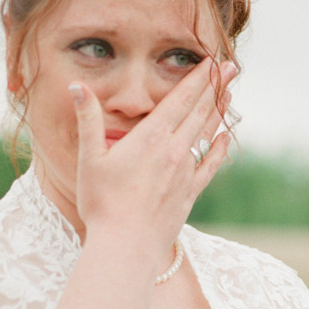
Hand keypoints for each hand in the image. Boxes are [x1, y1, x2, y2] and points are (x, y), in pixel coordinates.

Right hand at [71, 57, 233, 260]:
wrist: (126, 246)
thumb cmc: (103, 203)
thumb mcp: (89, 158)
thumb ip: (87, 120)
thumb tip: (77, 87)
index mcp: (151, 138)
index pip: (180, 99)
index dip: (198, 78)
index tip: (213, 61)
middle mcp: (175, 151)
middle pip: (200, 111)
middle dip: (216, 86)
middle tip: (231, 67)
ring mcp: (187, 173)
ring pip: (208, 134)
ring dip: (219, 111)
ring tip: (230, 93)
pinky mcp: (190, 193)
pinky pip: (211, 165)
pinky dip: (219, 148)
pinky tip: (225, 139)